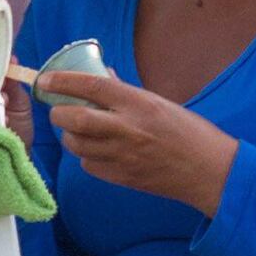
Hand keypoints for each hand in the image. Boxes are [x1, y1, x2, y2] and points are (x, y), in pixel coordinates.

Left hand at [37, 67, 238, 217]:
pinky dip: (86, 157)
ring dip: (71, 136)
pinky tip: (97, 151)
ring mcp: (123, 156)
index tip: (46, 80)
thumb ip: (126, 92)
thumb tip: (100, 77)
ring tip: (78, 131)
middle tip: (58, 110)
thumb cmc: (190, 133)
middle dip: (59, 113)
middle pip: (75, 118)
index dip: (63, 81)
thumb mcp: (160, 102)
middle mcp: (127, 128)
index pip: (92, 86)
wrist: (210, 171)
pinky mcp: (121, 178)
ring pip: (77, 145)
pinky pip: (89, 166)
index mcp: (139, 103)